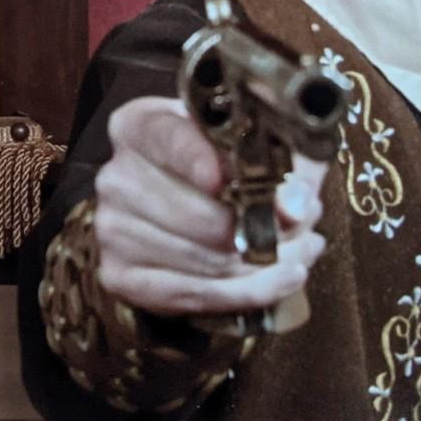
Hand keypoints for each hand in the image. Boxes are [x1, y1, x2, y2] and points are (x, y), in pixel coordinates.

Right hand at [93, 96, 326, 319]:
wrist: (166, 200)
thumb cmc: (210, 160)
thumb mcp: (242, 139)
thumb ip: (278, 159)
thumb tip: (294, 205)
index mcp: (137, 127)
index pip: (172, 141)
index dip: (205, 161)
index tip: (238, 181)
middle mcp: (116, 177)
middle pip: (198, 213)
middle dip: (263, 225)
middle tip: (306, 223)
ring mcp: (113, 230)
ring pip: (206, 260)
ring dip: (267, 262)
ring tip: (303, 250)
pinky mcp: (121, 277)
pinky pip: (197, 294)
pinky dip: (249, 292)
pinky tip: (281, 278)